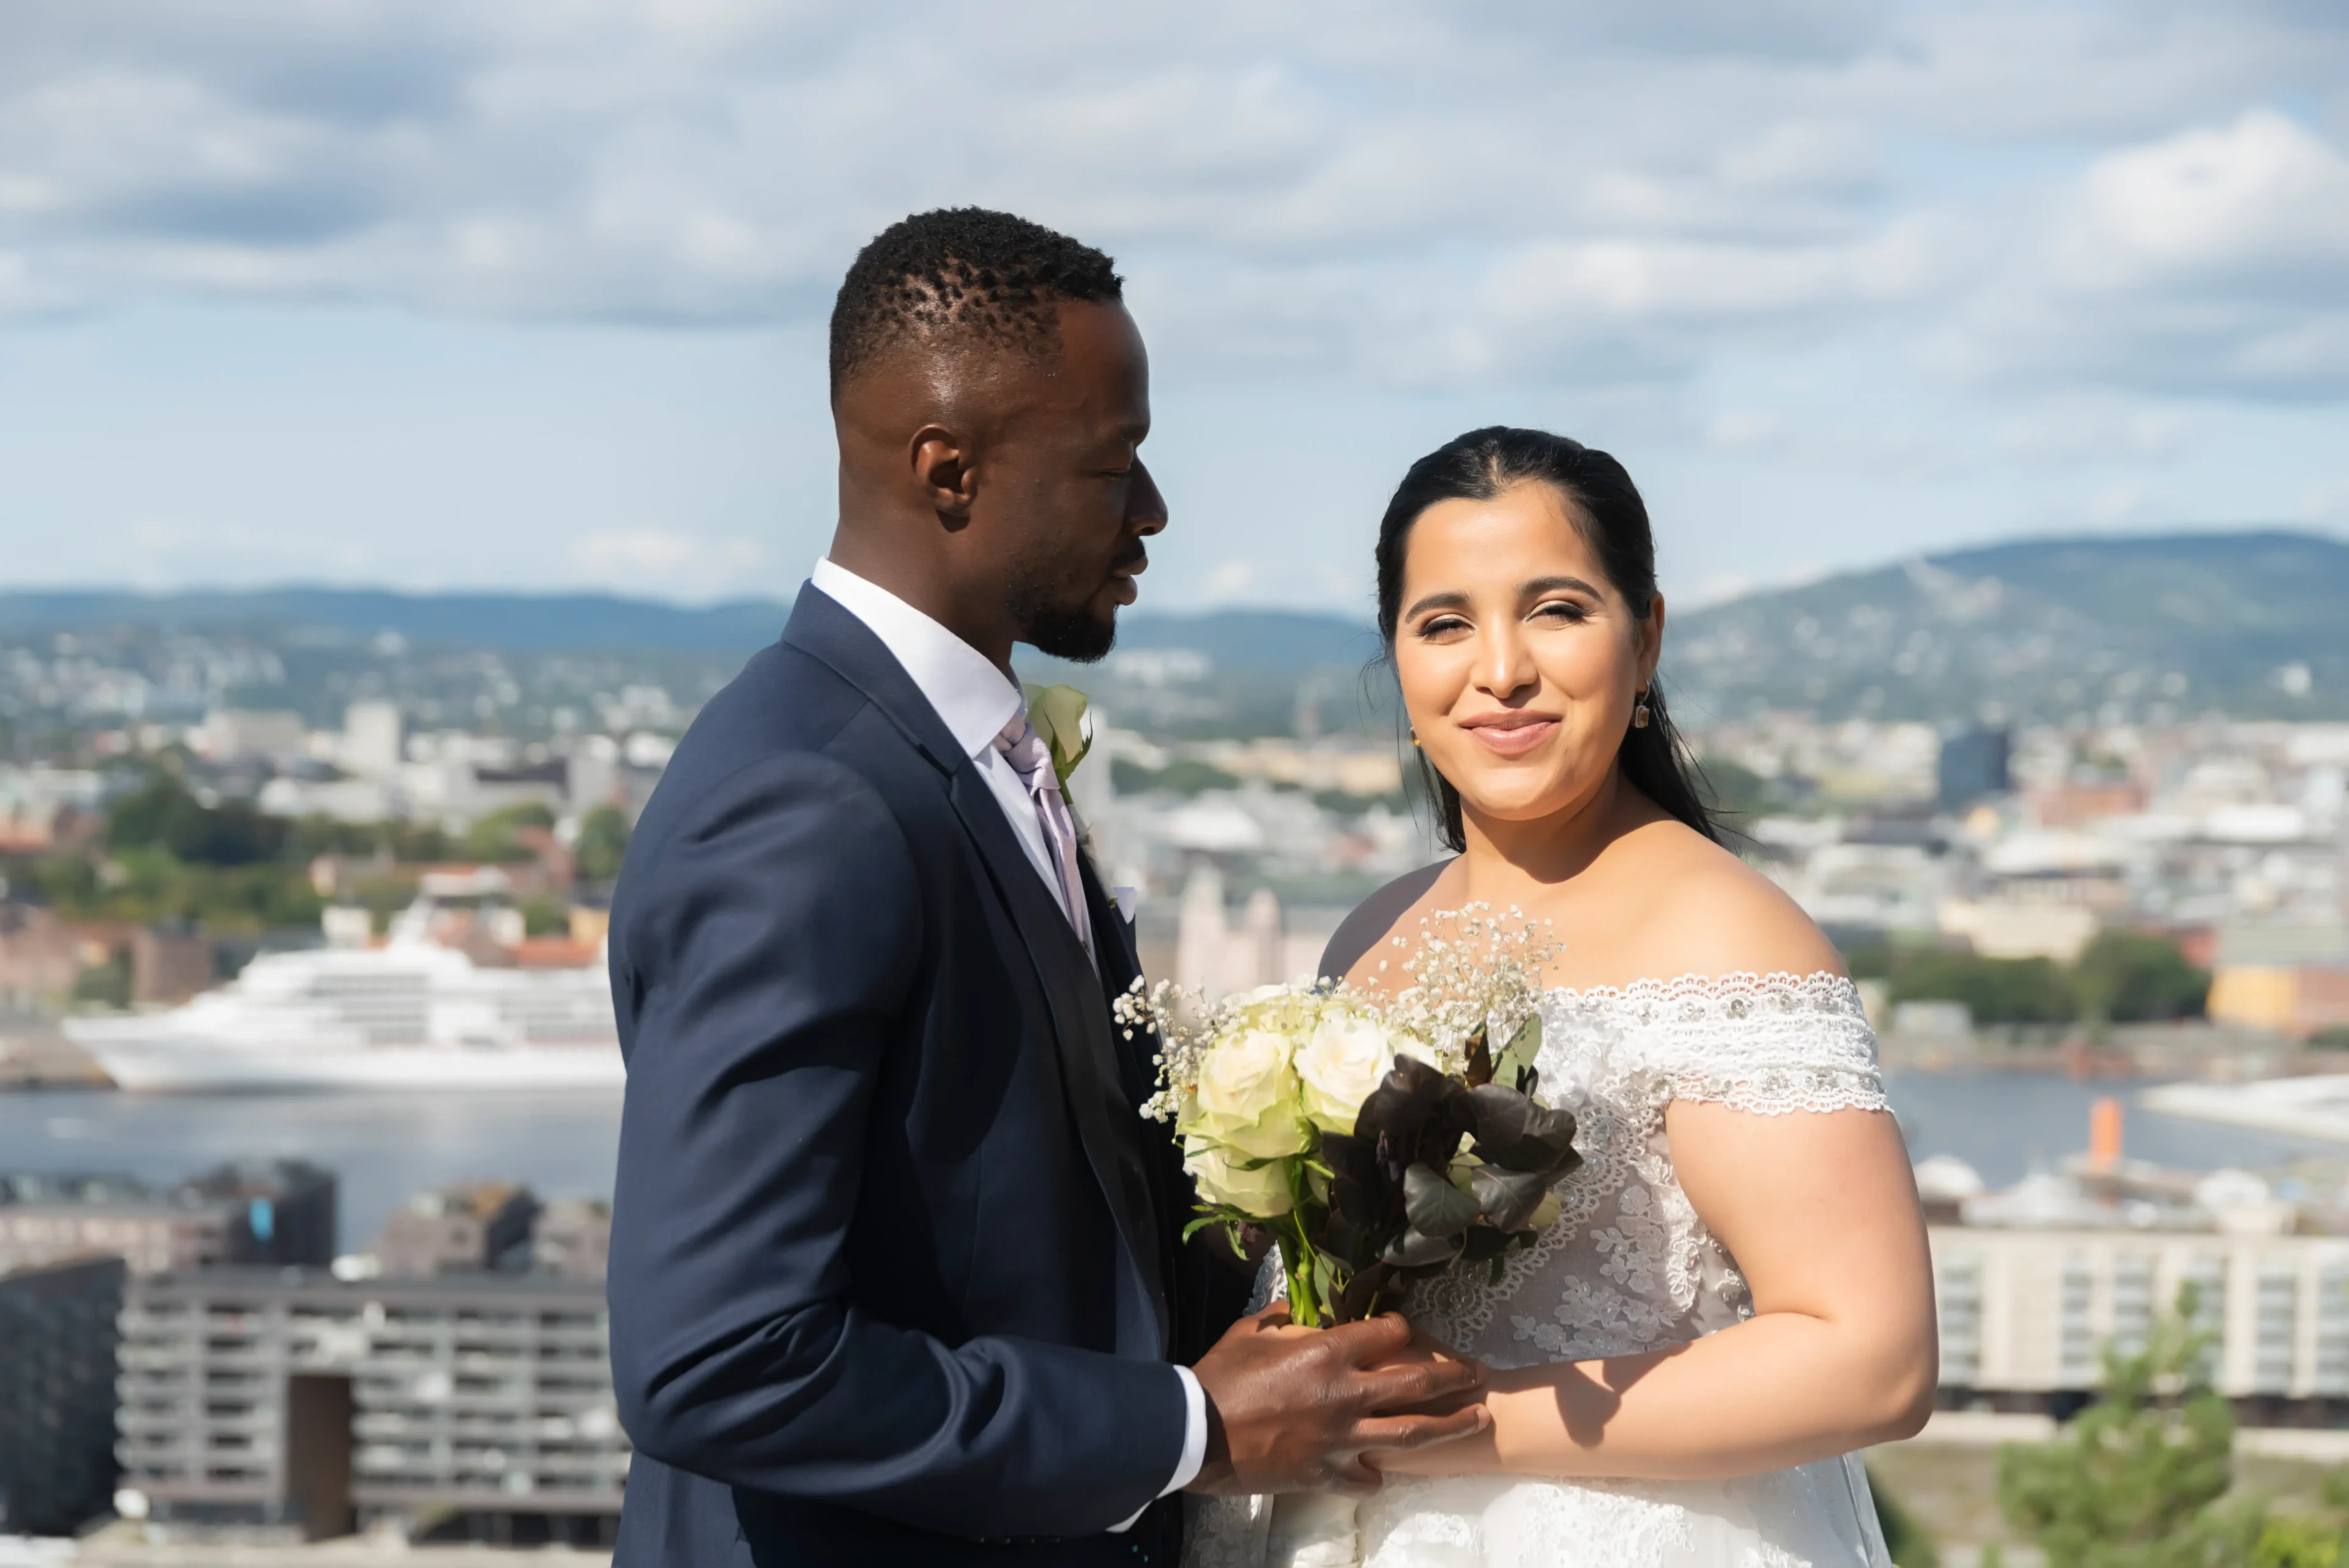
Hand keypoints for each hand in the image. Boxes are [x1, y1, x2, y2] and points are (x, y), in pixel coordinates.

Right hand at [1186, 1306, 1488, 1496]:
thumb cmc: (1219, 1377)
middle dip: (1453, 1375)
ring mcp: (1340, 1438)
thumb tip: (1296, 1308)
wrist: (1195, 1435)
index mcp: (1326, 1351)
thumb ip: (1281, 1317)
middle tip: (1476, 1373)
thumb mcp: (1250, 1332)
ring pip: (1412, 1433)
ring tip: (1478, 1419)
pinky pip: (1367, 1477)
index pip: (1388, 1332)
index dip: (1400, 1328)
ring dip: (1450, 1425)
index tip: (1403, 1330)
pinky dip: (1376, 1473)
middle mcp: (1345, 1393)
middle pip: (1418, 1382)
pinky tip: (1380, 1469)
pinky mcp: (1326, 1473)